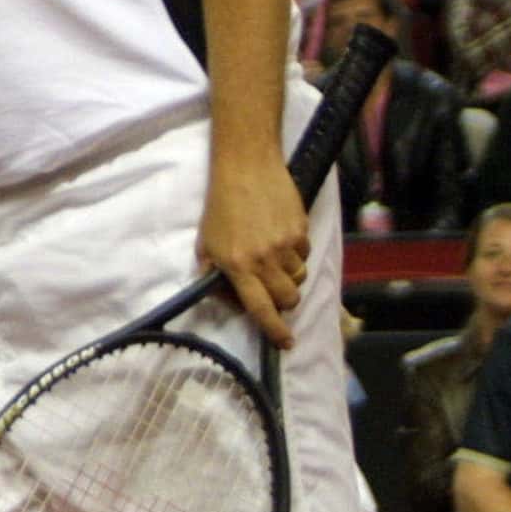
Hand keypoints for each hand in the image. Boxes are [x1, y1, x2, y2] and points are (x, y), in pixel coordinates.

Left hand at [196, 150, 310, 349]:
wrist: (245, 168)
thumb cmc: (220, 207)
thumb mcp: (206, 243)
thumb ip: (215, 273)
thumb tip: (232, 300)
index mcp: (236, 266)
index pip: (259, 308)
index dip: (274, 330)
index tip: (285, 343)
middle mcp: (263, 259)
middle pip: (288, 298)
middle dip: (285, 303)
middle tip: (275, 295)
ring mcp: (285, 245)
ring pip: (299, 278)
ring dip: (290, 278)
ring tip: (274, 261)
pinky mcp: (301, 230)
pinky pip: (304, 254)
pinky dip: (296, 254)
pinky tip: (281, 238)